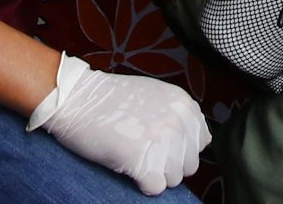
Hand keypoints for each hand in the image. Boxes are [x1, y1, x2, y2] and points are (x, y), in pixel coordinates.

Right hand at [27, 56, 208, 194]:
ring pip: (173, 179)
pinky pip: (155, 187)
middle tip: (143, 152)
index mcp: (183, 103)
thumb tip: (205, 140)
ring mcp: (161, 140)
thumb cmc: (111, 99)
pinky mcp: (142, 160)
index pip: (201, 143)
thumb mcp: (157, 94)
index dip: (179, 149)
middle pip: (188, 165)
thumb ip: (181, 114)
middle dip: (167, 164)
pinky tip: (128, 166)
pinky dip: (142, 183)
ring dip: (154, 174)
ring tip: (134, 157)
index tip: (159, 143)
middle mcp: (177, 121)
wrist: (77, 98)